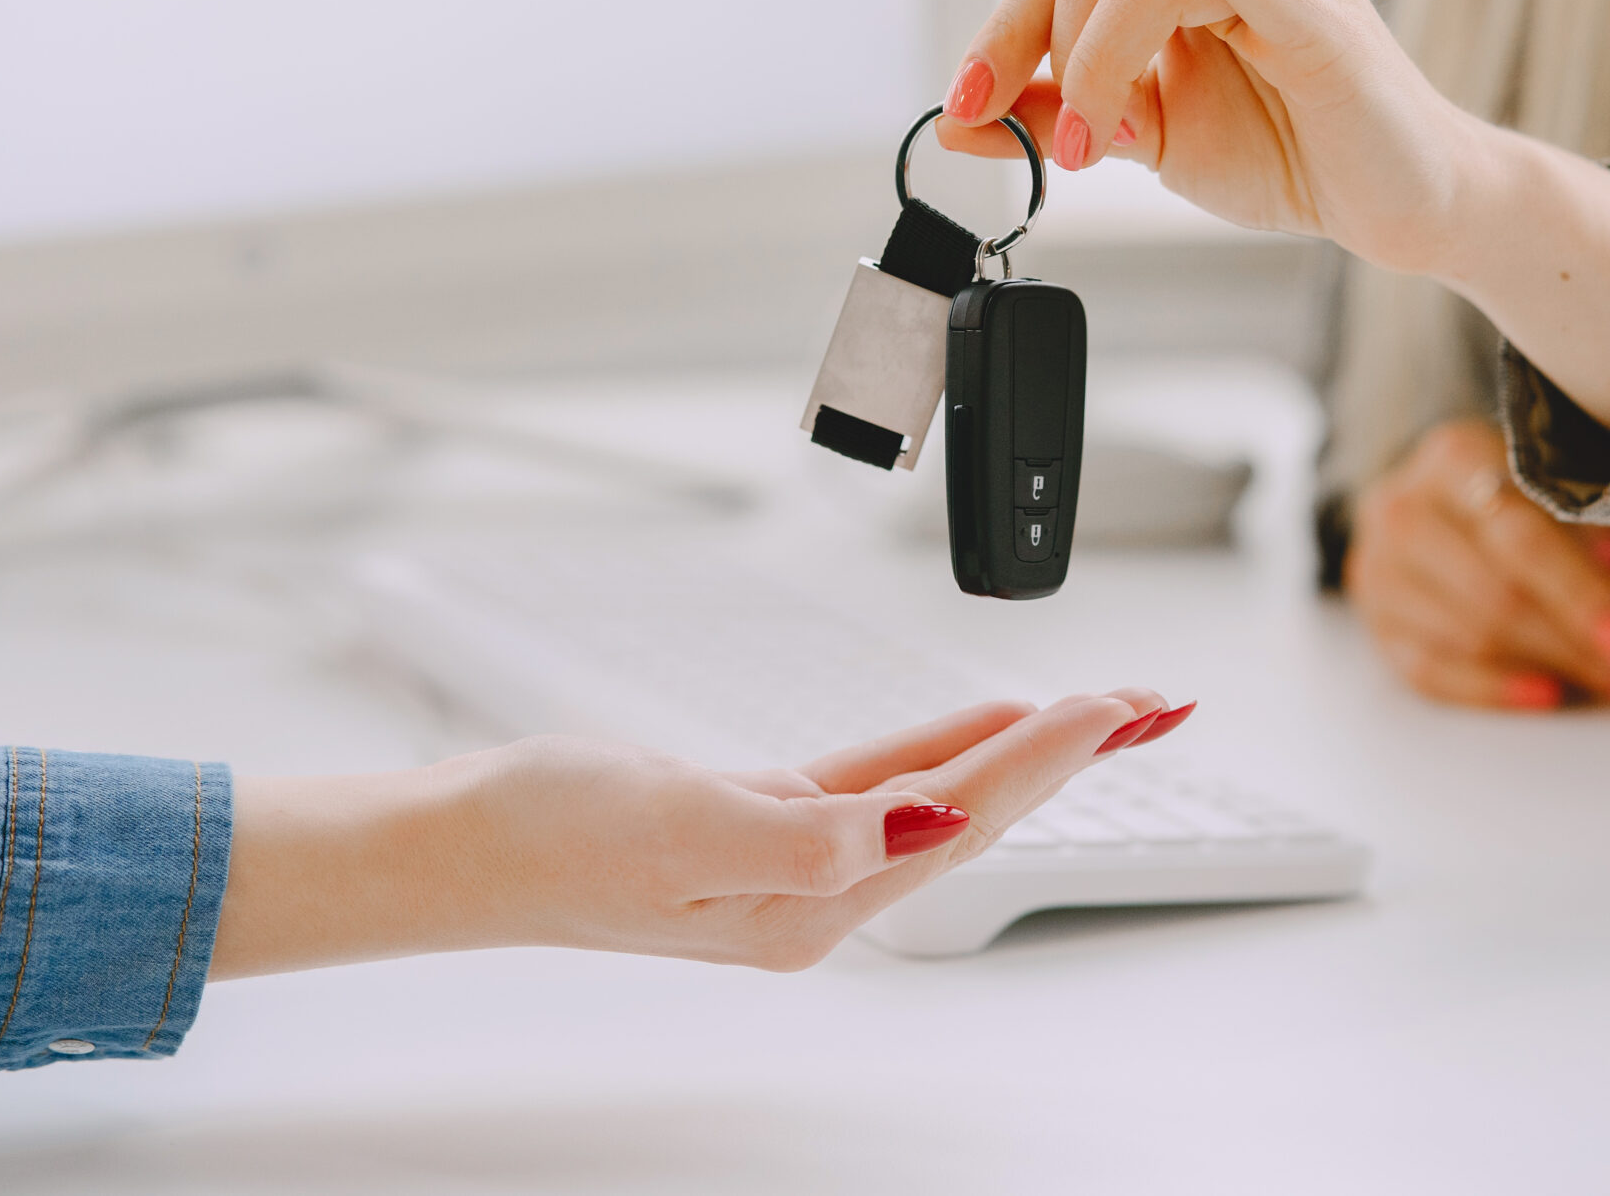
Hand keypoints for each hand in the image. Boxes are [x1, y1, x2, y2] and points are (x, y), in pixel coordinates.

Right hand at [211, 690, 1189, 977]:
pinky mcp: (760, 823)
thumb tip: (917, 828)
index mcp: (806, 902)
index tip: (1112, 708)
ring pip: (939, 794)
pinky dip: (940, 746)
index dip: (1043, 755)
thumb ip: (803, 831)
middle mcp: (813, 891)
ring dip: (1023, 751)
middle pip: (973, 811)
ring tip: (1101, 716)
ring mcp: (790, 858)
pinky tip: (980, 724)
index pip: (957, 814)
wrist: (455, 844)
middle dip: (1068, 757)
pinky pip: (880, 782)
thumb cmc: (544, 836)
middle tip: (1154, 709)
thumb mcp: (675, 823)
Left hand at [937, 0, 1609, 437]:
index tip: (965, 108)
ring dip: (1094, 64)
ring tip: (1100, 146)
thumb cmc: (1288, 150)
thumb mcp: (1148, 135)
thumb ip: (1059, 115)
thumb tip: (956, 125)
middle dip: (1043, 55)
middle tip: (1059, 150)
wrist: (1394, 203)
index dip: (1002, 29)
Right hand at [1345, 420, 1609, 710]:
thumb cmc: (1510, 495)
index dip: (1580, 593)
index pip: (1522, 536)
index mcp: (1455, 457)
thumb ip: (1603, 539)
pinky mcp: (1374, 620)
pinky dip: (1492, 691)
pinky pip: (1429, 672)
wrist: (1429, 497)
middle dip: (1578, 647)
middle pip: (1495, 594)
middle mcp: (1403, 508)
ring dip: (1553, 672)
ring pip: (1468, 636)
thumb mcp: (1554, 490)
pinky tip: (1546, 697)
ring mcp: (1378, 568)